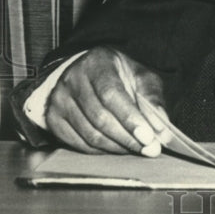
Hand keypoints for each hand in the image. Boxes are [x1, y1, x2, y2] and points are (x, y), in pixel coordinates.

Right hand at [45, 47, 170, 155]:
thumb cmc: (119, 75)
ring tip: (138, 149)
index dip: (130, 118)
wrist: (89, 73)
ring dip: (117, 147)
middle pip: (100, 118)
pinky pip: (78, 144)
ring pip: (90, 134)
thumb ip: (152, 98)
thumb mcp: (140, 76)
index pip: (111, 94)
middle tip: (150, 149)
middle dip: (128, 138)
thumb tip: (161, 126)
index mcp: (96, 62)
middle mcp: (72, 79)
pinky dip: (101, 151)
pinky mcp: (53, 119)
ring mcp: (59, 100)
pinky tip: (117, 148)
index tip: (149, 136)